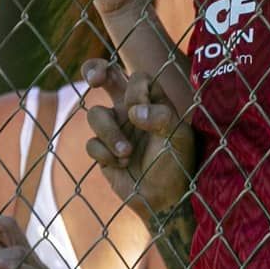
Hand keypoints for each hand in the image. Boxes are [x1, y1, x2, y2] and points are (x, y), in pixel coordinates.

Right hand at [80, 60, 193, 214]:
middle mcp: (130, 110)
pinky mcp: (102, 150)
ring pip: (95, 115)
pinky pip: (92, 144)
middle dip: (95, 70)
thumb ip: (160, 116)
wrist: (165, 198)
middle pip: (107, 77)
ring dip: (110, 133)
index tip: (139, 111)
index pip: (137, 79)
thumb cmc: (177, 162)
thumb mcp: (178, 137)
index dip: (134, 91)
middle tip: (94, 79)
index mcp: (152, 101)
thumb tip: (133, 111)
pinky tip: (121, 164)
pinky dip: (105, 154)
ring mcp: (115, 128)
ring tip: (127, 153)